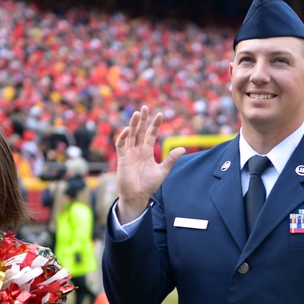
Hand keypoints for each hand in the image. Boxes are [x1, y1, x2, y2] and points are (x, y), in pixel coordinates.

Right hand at [114, 105, 184, 222]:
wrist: (138, 196)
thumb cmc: (149, 185)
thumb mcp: (162, 171)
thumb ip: (171, 159)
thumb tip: (182, 148)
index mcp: (147, 152)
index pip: (151, 134)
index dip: (155, 125)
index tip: (160, 114)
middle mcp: (138, 150)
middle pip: (139, 131)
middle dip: (142, 119)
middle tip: (144, 107)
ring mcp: (129, 153)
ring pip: (130, 135)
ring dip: (133, 124)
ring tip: (137, 113)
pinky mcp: (122, 159)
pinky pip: (121, 145)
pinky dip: (123, 137)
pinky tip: (127, 130)